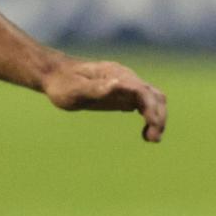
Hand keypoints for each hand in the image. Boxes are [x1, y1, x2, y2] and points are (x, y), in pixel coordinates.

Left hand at [42, 58, 166, 141]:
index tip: (152, 127)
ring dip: (158, 118)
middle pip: (154, 96)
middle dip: (159, 116)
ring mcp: (126, 86)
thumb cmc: (63, 84)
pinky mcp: (124, 95)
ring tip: (151, 139)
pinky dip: (151, 118)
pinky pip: (145, 105)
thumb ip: (97, 88)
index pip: (144, 92)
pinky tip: (144, 133)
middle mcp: (126, 79)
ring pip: (153, 100)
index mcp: (118, 76)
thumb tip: (119, 84)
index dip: (152, 109)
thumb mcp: (75, 90)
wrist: (56, 76)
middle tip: (153, 139)